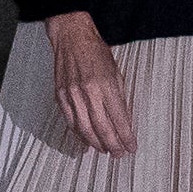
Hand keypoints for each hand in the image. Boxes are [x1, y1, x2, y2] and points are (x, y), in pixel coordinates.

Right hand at [44, 10, 134, 156]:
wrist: (71, 37)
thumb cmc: (95, 51)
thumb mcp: (115, 72)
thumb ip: (119, 97)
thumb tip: (123, 121)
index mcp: (106, 85)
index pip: (119, 119)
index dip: (126, 136)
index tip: (132, 146)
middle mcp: (88, 92)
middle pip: (102, 128)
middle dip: (113, 145)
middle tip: (119, 154)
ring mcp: (72, 95)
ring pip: (85, 129)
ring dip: (96, 144)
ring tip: (105, 151)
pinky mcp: (60, 96)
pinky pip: (70, 122)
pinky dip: (79, 135)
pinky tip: (86, 142)